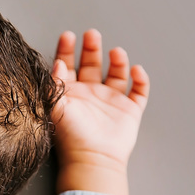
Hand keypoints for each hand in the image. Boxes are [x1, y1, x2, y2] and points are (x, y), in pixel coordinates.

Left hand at [51, 29, 149, 194]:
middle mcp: (90, 94)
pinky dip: (140, 79)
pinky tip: (136, 69)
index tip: (67, 35)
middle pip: (91, 64)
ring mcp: (110, 101)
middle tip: (91, 34)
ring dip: (118, 60)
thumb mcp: (56, 108)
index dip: (66, 50)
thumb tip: (56, 63)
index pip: (67, 66)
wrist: (92, 159)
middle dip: (91, 48)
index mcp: (70, 93)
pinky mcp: (129, 110)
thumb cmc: (70, 137)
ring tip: (115, 52)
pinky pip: (139, 90)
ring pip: (116, 73)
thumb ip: (54, 85)